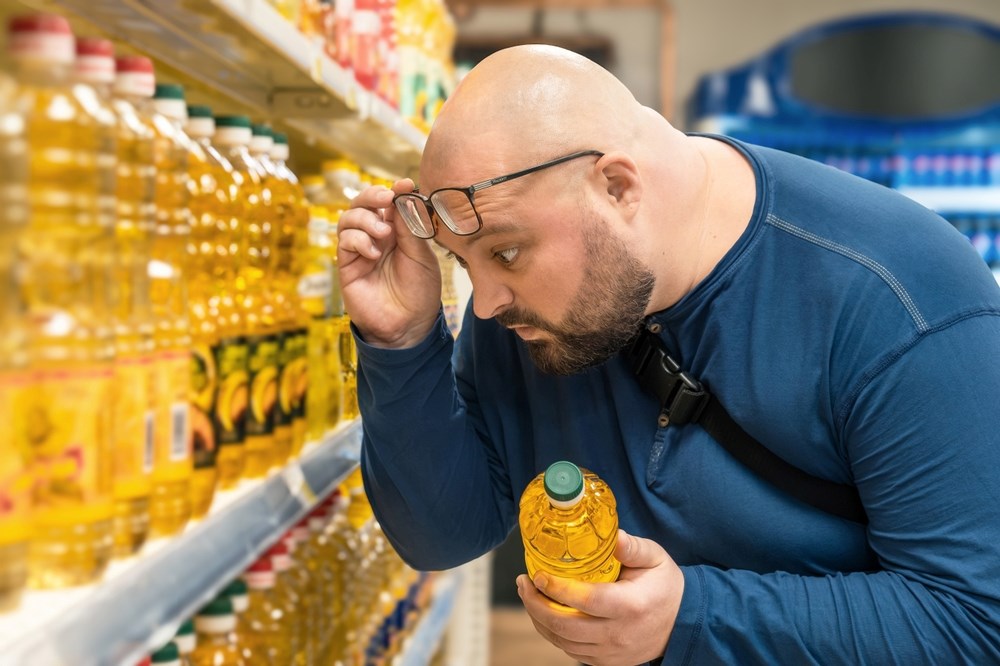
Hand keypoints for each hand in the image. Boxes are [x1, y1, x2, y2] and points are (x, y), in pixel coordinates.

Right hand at [336, 181, 442, 347]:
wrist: (409, 327)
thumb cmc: (420, 293)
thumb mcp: (422, 255)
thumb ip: (411, 226)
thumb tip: (404, 193)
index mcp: (398, 231)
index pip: (389, 202)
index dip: (394, 190)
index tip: (404, 185)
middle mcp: (376, 237)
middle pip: (362, 203)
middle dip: (372, 195)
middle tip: (386, 198)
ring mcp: (360, 250)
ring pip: (349, 218)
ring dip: (365, 219)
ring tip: (383, 233)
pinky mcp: (347, 266)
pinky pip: (344, 241)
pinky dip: (358, 240)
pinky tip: (373, 253)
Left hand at [516, 530, 683, 665]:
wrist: (682, 622)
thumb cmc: (665, 586)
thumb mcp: (656, 558)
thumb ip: (634, 547)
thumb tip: (614, 536)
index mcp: (630, 606)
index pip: (586, 600)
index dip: (557, 588)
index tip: (538, 574)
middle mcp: (618, 634)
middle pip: (565, 626)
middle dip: (536, 605)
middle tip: (524, 583)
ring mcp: (611, 652)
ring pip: (563, 642)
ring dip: (539, 619)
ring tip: (528, 595)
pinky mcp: (606, 662)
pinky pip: (571, 651)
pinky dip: (552, 633)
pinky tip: (544, 613)